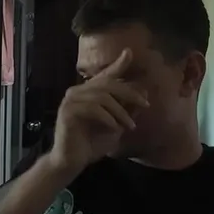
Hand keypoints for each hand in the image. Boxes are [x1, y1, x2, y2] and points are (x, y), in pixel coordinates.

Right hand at [48, 49, 147, 173]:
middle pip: (107, 83)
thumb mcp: (116, 125)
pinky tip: (114, 128)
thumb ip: (128, 110)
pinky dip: (108, 118)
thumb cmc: (92, 143)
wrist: (72, 162)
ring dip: (120, 111)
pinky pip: (93, 109)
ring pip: (102, 96)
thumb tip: (143, 92)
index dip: (118, 64)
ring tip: (129, 126)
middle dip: (129, 93)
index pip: (105, 75)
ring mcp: (70, 100)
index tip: (129, 52)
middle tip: (145, 104)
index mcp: (88, 92)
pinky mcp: (68, 111)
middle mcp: (77, 92)